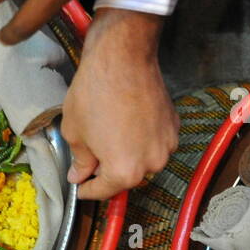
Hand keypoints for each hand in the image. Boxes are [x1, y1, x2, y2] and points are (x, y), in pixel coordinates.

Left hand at [62, 8, 176, 200]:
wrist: (122, 58)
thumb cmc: (94, 95)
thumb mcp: (75, 133)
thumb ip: (81, 161)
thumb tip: (80, 175)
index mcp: (124, 171)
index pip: (103, 191)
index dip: (88, 190)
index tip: (81, 187)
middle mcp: (151, 164)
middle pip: (126, 177)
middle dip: (108, 171)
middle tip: (91, 159)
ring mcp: (166, 144)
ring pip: (142, 160)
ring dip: (126, 154)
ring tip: (109, 136)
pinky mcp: (174, 125)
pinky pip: (153, 142)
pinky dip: (140, 139)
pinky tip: (125, 124)